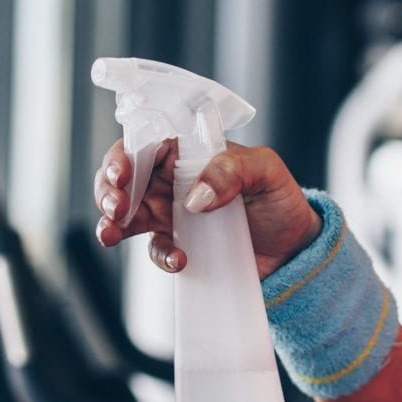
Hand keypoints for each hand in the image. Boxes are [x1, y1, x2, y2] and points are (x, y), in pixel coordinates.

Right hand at [92, 138, 321, 277]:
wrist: (294, 248)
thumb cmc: (280, 199)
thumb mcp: (265, 171)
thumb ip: (232, 171)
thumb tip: (196, 196)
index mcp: (188, 151)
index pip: (145, 143)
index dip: (124, 155)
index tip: (122, 173)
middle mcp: (172, 180)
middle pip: (123, 178)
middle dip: (108, 190)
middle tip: (117, 207)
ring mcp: (170, 214)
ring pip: (124, 214)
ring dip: (111, 223)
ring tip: (111, 234)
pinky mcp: (178, 244)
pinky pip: (155, 250)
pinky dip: (159, 256)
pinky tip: (178, 259)